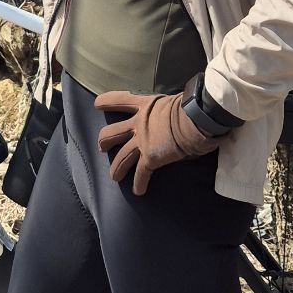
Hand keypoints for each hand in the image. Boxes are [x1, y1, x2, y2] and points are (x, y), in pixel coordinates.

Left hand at [94, 86, 213, 195]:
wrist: (195, 119)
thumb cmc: (191, 107)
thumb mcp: (173, 100)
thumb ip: (168, 108)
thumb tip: (179, 110)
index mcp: (145, 106)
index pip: (120, 100)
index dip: (107, 102)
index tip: (97, 104)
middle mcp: (139, 124)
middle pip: (112, 133)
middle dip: (104, 141)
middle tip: (102, 147)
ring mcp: (142, 141)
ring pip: (122, 157)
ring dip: (116, 168)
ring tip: (114, 177)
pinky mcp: (150, 158)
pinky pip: (141, 174)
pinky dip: (139, 184)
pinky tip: (138, 191)